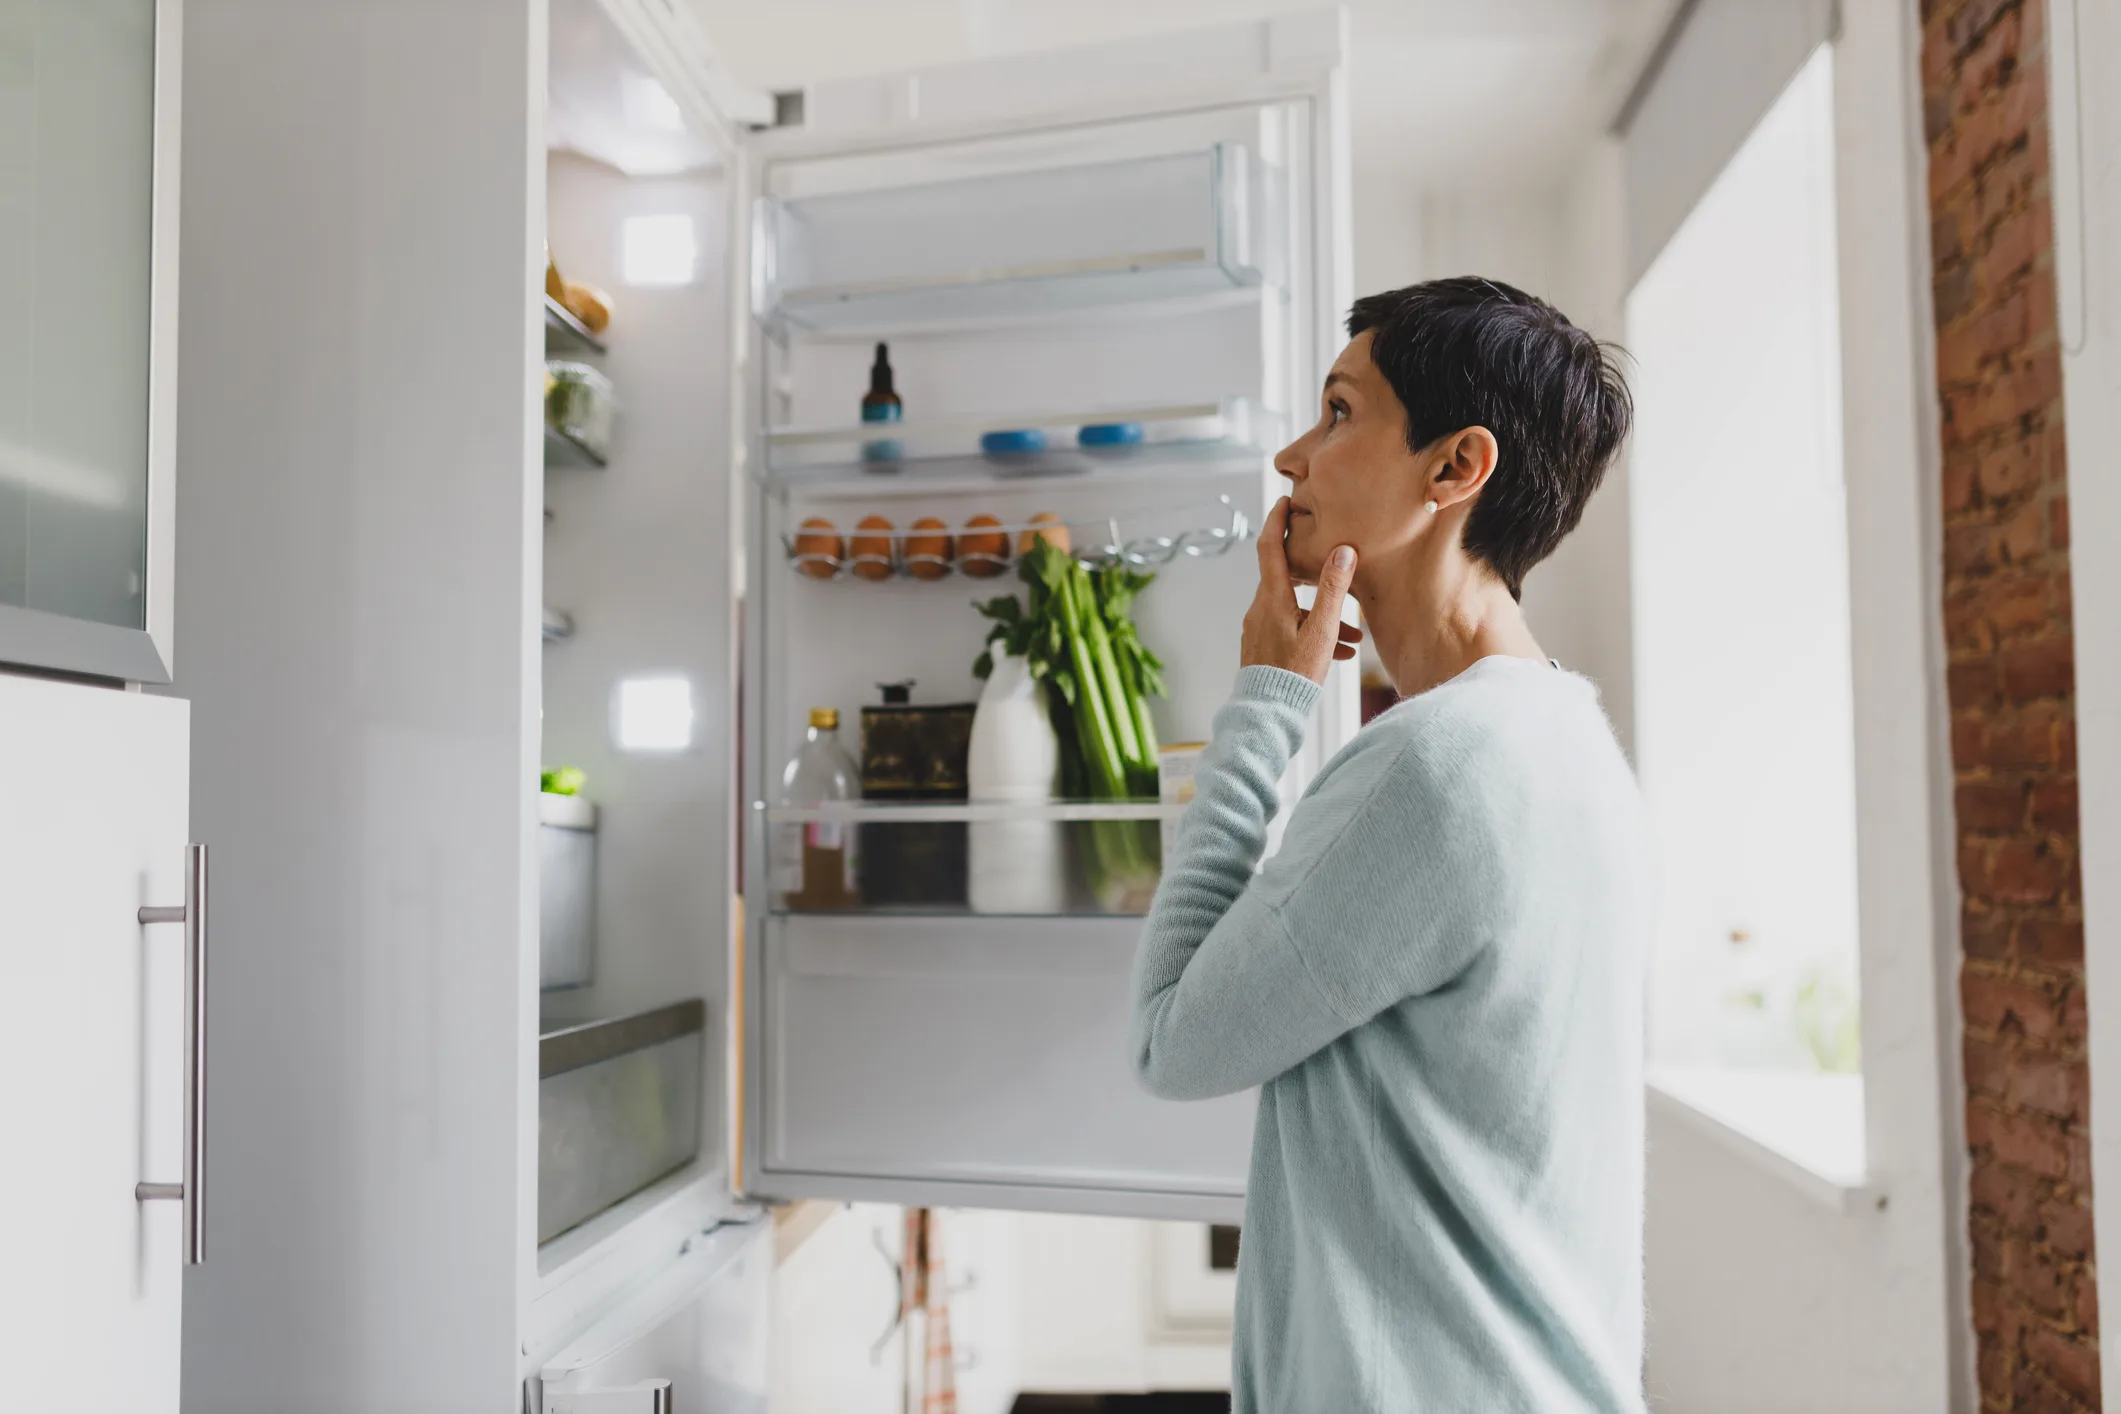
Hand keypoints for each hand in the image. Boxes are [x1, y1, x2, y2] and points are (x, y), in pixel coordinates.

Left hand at [1242, 498, 1360, 683]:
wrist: (1268, 713)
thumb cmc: (1295, 673)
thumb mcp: (1322, 630)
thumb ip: (1334, 590)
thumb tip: (1343, 551)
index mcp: (1271, 599)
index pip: (1268, 547)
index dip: (1276, 521)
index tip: (1285, 502)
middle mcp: (1260, 610)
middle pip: (1286, 579)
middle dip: (1316, 576)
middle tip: (1334, 563)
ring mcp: (1259, 629)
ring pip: (1295, 611)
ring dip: (1324, 617)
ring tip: (1353, 638)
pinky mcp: (1263, 648)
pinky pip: (1291, 631)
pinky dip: (1314, 634)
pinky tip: (1340, 654)